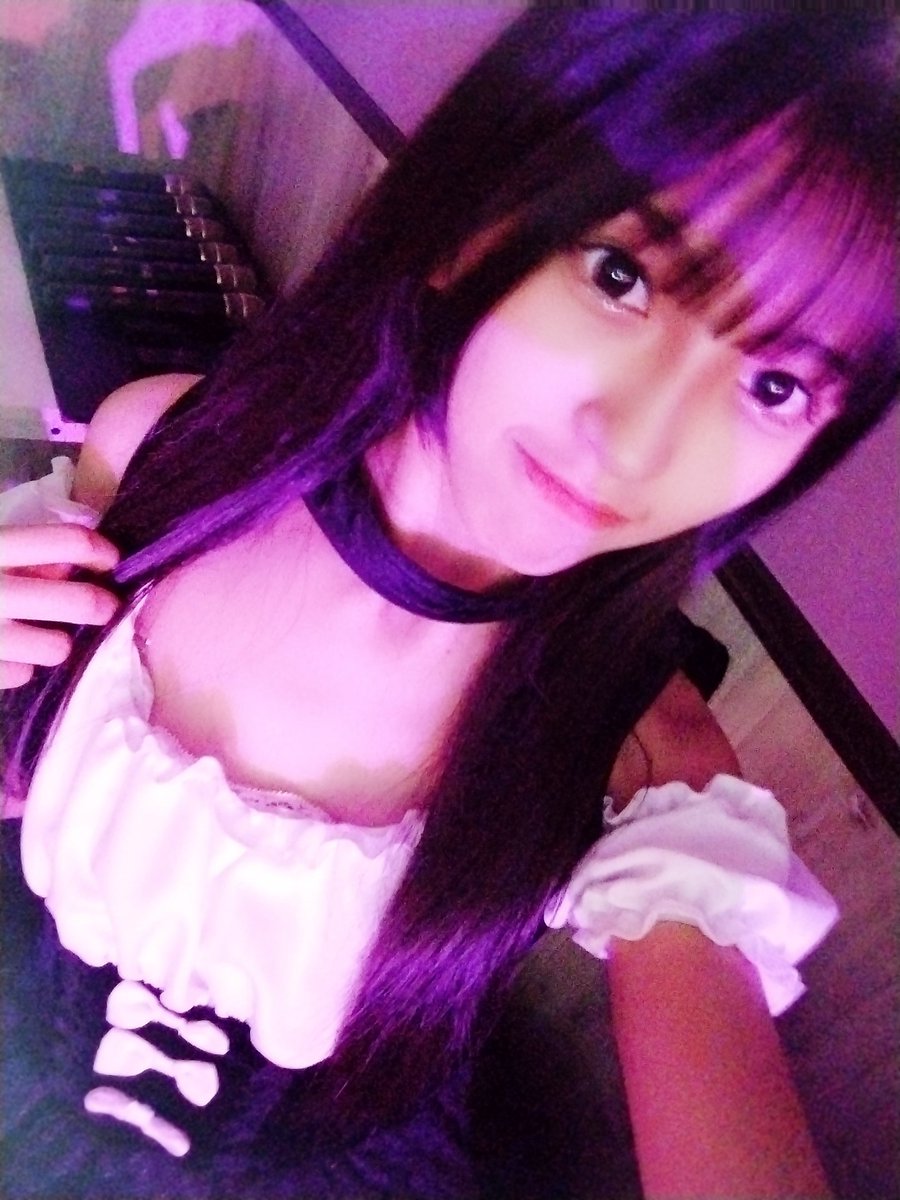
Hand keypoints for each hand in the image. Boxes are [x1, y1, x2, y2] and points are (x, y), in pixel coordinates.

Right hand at [0, 523, 119, 688]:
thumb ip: (27, 553)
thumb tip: (76, 566)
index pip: (71, 542)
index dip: (102, 551)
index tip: (110, 560)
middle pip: (82, 602)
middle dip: (103, 605)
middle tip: (105, 607)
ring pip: (58, 647)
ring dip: (57, 641)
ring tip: (41, 632)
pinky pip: (24, 673)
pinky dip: (20, 663)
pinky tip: (8, 651)